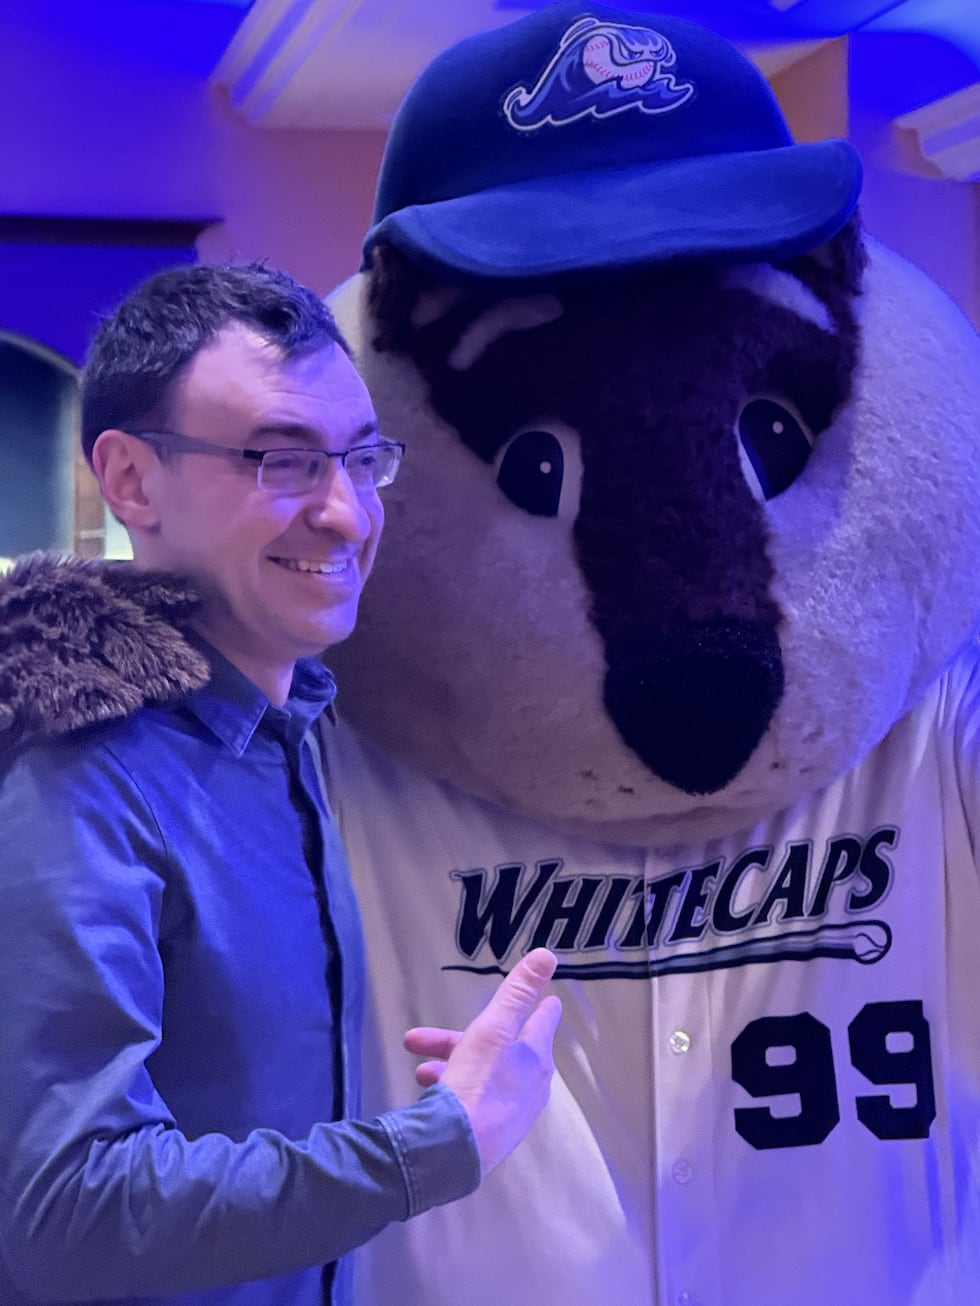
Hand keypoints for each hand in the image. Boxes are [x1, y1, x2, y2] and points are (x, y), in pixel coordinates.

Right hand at [404, 948, 561, 1176]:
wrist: (456, 1151)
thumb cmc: (478, 1082)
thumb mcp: (493, 1029)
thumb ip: (517, 993)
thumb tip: (548, 955)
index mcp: (535, 1059)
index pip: (542, 1024)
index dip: (540, 1007)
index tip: (547, 1000)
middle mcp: (530, 1087)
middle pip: (500, 1050)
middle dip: (458, 1039)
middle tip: (420, 1038)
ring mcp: (511, 1115)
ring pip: (481, 1075)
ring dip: (448, 1065)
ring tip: (419, 1070)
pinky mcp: (490, 1136)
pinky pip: (473, 1101)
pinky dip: (452, 1090)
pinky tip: (428, 1094)